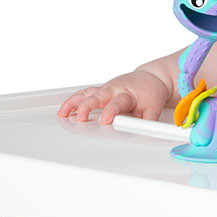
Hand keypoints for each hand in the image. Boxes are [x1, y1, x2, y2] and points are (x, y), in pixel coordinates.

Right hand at [57, 68, 171, 124]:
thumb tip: (145, 137)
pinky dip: (72, 102)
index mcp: (128, 95)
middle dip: (87, 107)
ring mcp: (105, 89)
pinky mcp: (99, 90)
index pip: (117, 103)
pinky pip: (83, 94)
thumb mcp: (153, 110)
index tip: (105, 121)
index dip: (110, 112)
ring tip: (62, 114)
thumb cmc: (150, 94)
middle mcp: (114, 90)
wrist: (150, 79)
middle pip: (97, 97)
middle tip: (80, 119)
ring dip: (74, 103)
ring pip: (86, 94)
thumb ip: (147, 123)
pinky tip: (63, 111)